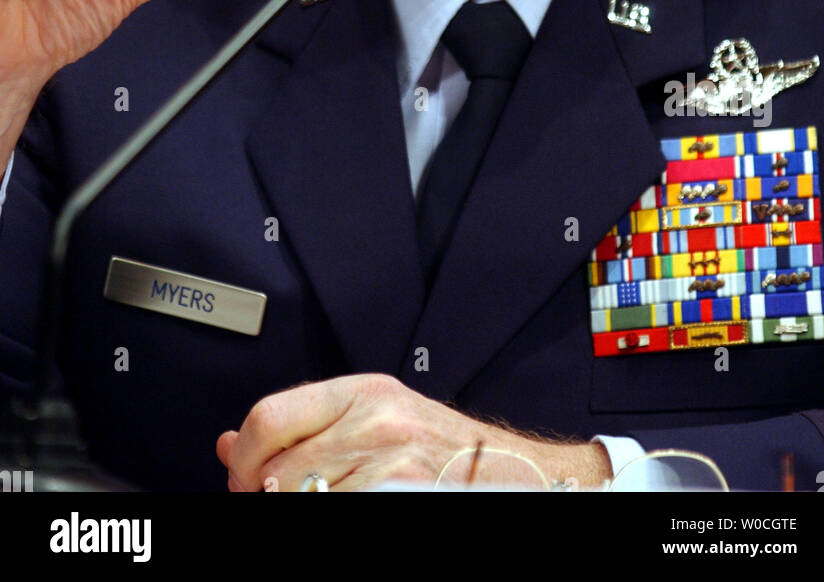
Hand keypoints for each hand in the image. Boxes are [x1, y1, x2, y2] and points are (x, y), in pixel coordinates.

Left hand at [216, 373, 611, 491]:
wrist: (512, 472)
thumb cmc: (441, 449)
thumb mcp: (370, 420)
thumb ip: (301, 428)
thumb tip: (229, 445)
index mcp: (360, 391)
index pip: (269, 417)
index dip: (244, 460)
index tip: (243, 481)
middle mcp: (375, 419)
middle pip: (279, 473)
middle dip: (270, 497)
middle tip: (286, 501)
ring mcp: (392, 462)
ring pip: (303, 502)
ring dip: (305, 509)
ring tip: (331, 500)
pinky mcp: (405, 494)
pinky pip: (338, 514)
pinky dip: (336, 515)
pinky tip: (355, 506)